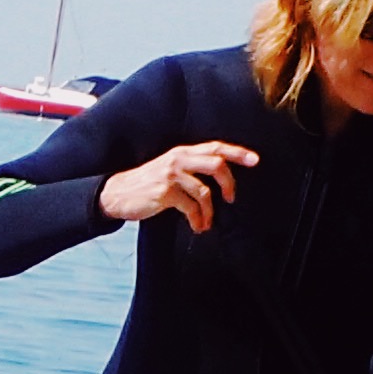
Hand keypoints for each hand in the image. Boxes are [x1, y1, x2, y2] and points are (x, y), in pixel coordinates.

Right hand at [104, 139, 258, 231]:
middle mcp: (179, 159)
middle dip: (229, 183)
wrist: (117, 193)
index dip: (238, 153)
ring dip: (210, 211)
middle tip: (232, 198)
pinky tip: (197, 226)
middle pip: (216, 164)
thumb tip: (220, 179)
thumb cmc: (147, 184)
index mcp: (182, 152)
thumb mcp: (170, 169)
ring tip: (207, 222)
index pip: (216, 147)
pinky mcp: (165, 192)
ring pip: (205, 191)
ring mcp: (172, 175)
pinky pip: (191, 207)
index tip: (255, 160)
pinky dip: (198, 220)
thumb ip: (192, 168)